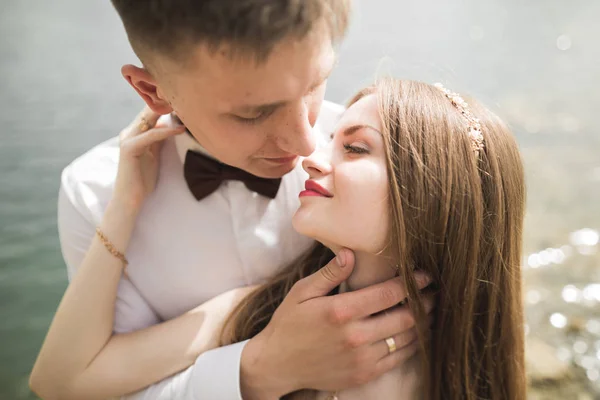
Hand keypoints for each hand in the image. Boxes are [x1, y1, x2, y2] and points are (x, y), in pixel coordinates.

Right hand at [113, 107, 185, 211]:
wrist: (130, 198)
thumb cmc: (142, 178)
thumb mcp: (154, 154)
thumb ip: (159, 139)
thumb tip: (170, 124)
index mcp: (135, 132)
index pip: (150, 111)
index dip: (165, 103)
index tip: (184, 98)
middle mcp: (129, 132)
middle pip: (149, 110)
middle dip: (166, 102)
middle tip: (187, 96)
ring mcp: (128, 139)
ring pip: (149, 118)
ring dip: (167, 111)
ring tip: (186, 106)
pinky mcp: (129, 148)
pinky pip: (151, 135)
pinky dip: (166, 131)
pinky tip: (180, 128)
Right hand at [240, 249, 433, 398]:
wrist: (277, 364)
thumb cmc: (289, 323)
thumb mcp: (302, 292)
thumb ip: (330, 273)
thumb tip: (351, 253)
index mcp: (341, 311)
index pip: (389, 293)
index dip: (412, 282)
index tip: (425, 274)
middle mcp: (355, 336)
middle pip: (406, 317)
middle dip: (425, 302)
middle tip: (435, 292)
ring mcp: (362, 358)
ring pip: (406, 339)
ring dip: (423, 324)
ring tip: (431, 310)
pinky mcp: (364, 374)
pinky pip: (398, 359)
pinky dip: (413, 345)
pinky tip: (416, 334)